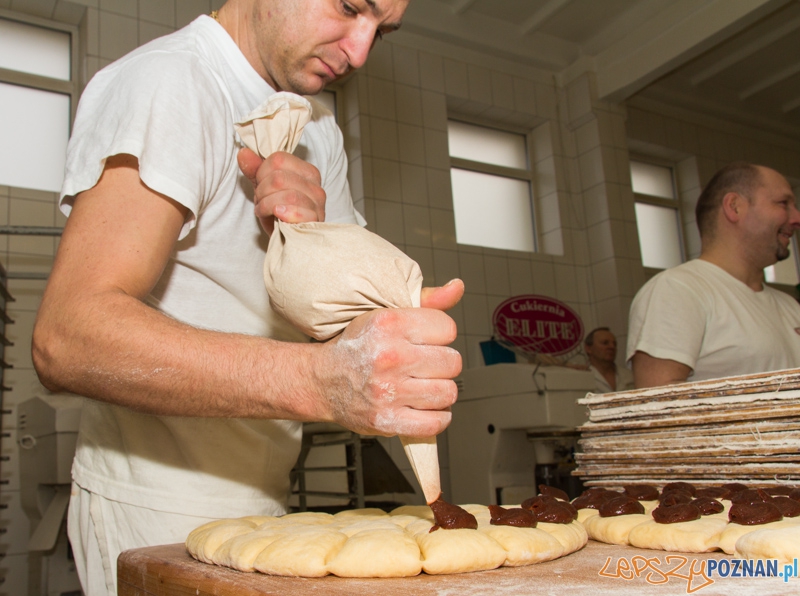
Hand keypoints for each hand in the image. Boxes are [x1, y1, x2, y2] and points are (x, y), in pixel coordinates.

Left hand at [237, 148, 325, 233]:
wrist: (287, 242)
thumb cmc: (278, 214)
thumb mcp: (263, 188)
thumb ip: (255, 169)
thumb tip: (243, 153)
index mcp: (306, 172)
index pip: (278, 159)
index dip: (262, 173)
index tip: (261, 186)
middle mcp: (316, 186)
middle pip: (278, 177)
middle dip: (262, 191)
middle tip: (261, 202)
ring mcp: (318, 204)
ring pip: (286, 195)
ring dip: (267, 205)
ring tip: (265, 211)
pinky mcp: (315, 221)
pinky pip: (295, 211)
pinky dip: (279, 214)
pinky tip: (277, 217)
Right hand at [321, 279, 463, 437]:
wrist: (321, 381)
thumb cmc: (355, 347)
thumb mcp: (385, 314)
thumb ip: (425, 301)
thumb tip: (457, 287)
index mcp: (389, 325)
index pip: (447, 328)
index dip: (442, 335)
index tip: (429, 340)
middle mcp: (389, 357)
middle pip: (452, 362)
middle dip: (443, 364)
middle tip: (426, 364)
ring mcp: (388, 392)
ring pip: (447, 393)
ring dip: (440, 391)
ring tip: (424, 385)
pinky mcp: (387, 420)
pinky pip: (435, 423)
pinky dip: (437, 418)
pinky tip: (424, 407)